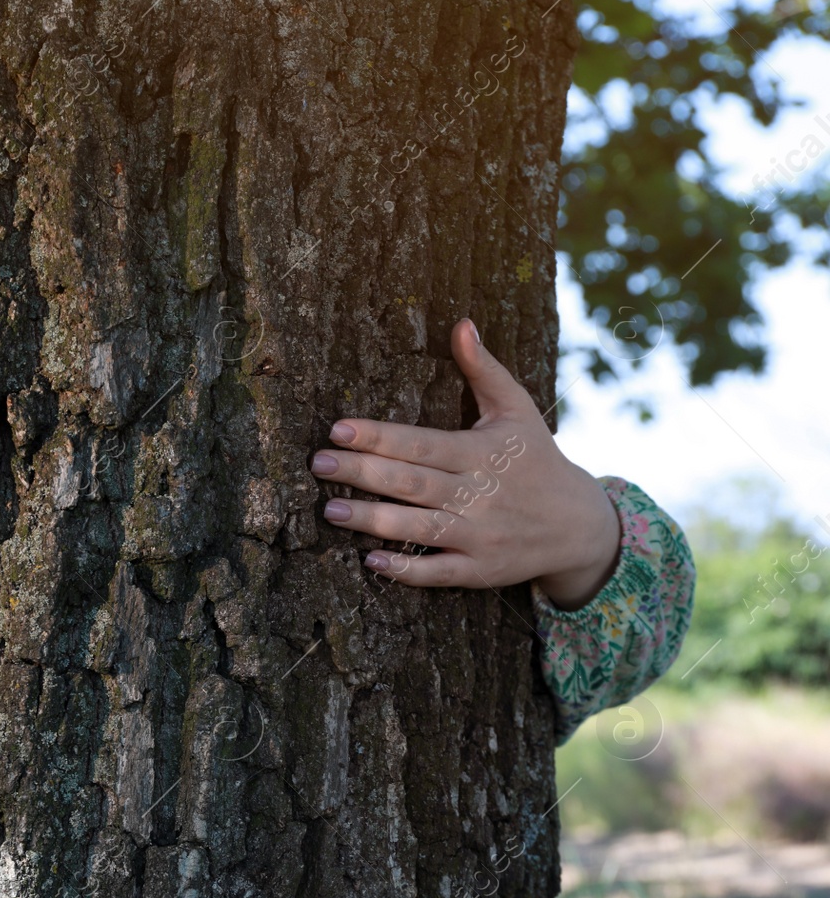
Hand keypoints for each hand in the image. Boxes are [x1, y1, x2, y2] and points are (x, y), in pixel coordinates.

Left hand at [312, 319, 620, 609]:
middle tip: (317, 463)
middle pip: (411, 483)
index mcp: (480, 453)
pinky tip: (372, 562)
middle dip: (362, 473)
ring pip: (418, 529)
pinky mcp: (480, 570)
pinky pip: (438, 573)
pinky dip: (407, 570)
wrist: (579, 525)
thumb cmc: (536, 458)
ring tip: (331, 510)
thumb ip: (484, 370)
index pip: (420, 443)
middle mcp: (478, 494)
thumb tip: (461, 324)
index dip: (378, 436)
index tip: (338, 428)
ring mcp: (479, 535)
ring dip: (373, 521)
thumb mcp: (518, 410)